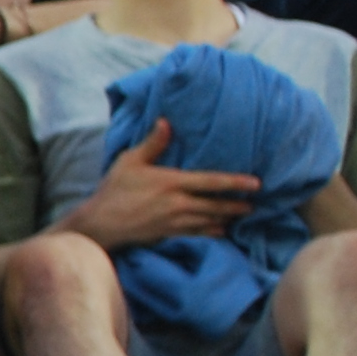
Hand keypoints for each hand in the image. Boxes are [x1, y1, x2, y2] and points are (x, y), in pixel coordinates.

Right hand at [65, 117, 259, 248]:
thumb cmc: (114, 190)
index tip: (255, 183)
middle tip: (254, 205)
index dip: (235, 183)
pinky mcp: (169, 234)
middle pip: (216, 205)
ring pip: (209, 220)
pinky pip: (197, 233)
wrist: (101, 224)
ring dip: (227, 218)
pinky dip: (212, 232)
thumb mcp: (129, 161)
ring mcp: (175, 221)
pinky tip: (221, 231)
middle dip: (237, 205)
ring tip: (241, 216)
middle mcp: (178, 203)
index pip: (211, 182)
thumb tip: (166, 122)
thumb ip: (152, 143)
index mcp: (172, 182)